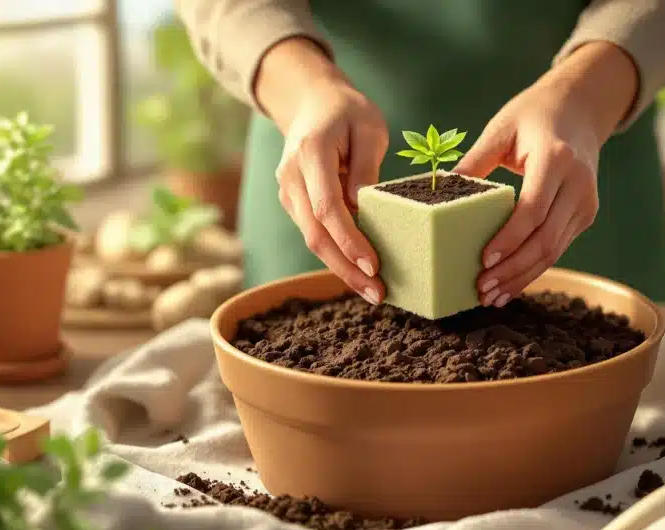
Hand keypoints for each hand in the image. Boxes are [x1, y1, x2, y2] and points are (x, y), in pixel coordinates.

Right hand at [257, 39, 388, 304]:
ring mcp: (288, 191)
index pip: (328, 207)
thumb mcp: (369, 129)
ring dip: (341, 268)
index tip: (374, 265)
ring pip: (311, 239)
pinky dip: (335, 254)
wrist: (311, 101)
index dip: (349, 240)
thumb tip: (365, 212)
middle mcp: (291, 176)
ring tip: (372, 290)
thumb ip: (366, 168)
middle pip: (315, 234)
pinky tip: (358, 271)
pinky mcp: (293, 202)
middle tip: (377, 293)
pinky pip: (313, 233)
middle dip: (346, 268)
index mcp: (311, 153)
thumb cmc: (347, 112)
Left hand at [454, 42, 637, 306]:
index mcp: (556, 159)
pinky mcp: (586, 214)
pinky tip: (511, 284)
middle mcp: (578, 184)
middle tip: (482, 288)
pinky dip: (533, 268)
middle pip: (545, 239)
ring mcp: (586, 202)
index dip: (509, 239)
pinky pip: (558, 248)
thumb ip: (473, 162)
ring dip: (522, 277)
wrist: (580, 107)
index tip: (483, 260)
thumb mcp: (501, 129)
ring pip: (554, 250)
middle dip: (512, 269)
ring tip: (492, 295)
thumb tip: (437, 193)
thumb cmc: (533, 115)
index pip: (533, 210)